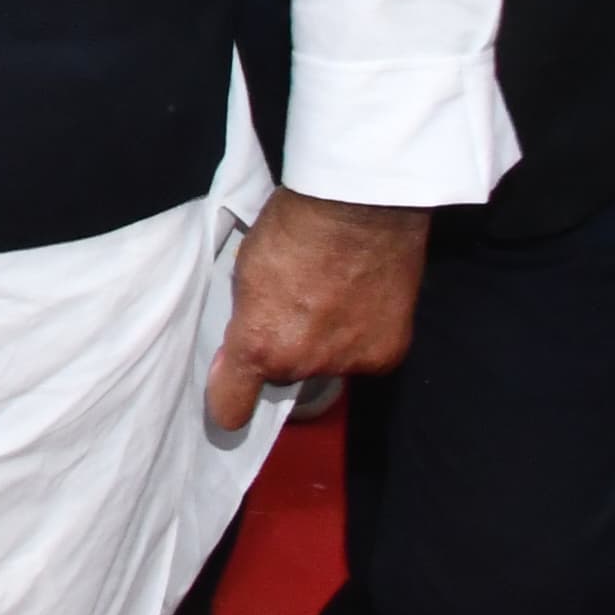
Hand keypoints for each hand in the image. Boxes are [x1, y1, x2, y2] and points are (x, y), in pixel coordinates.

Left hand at [205, 187, 428, 430]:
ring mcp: (349, 362)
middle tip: (294, 307)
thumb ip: (242, 320)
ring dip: (327, 342)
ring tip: (331, 294)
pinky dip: (362, 335)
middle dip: (286, 349)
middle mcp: (303, 365)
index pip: (233, 405)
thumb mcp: (244, 271)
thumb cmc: (291, 227)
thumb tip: (237, 353)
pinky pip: (365, 355)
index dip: (229, 402)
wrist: (358, 208)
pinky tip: (360, 299)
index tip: (227, 406)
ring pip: (328, 364)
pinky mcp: (387, 354)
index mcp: (258, 345)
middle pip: (287, 372)